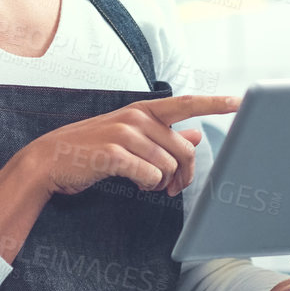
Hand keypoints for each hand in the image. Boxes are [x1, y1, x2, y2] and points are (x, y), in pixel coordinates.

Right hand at [28, 94, 238, 197]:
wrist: (50, 160)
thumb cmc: (92, 149)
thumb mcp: (129, 137)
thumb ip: (164, 136)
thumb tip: (195, 135)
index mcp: (143, 109)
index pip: (186, 103)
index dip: (214, 103)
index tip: (239, 101)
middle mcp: (137, 117)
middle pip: (183, 148)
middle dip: (184, 174)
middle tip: (174, 188)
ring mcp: (125, 133)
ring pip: (168, 166)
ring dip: (161, 182)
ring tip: (146, 183)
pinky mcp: (115, 154)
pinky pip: (150, 175)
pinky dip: (147, 185)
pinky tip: (135, 183)